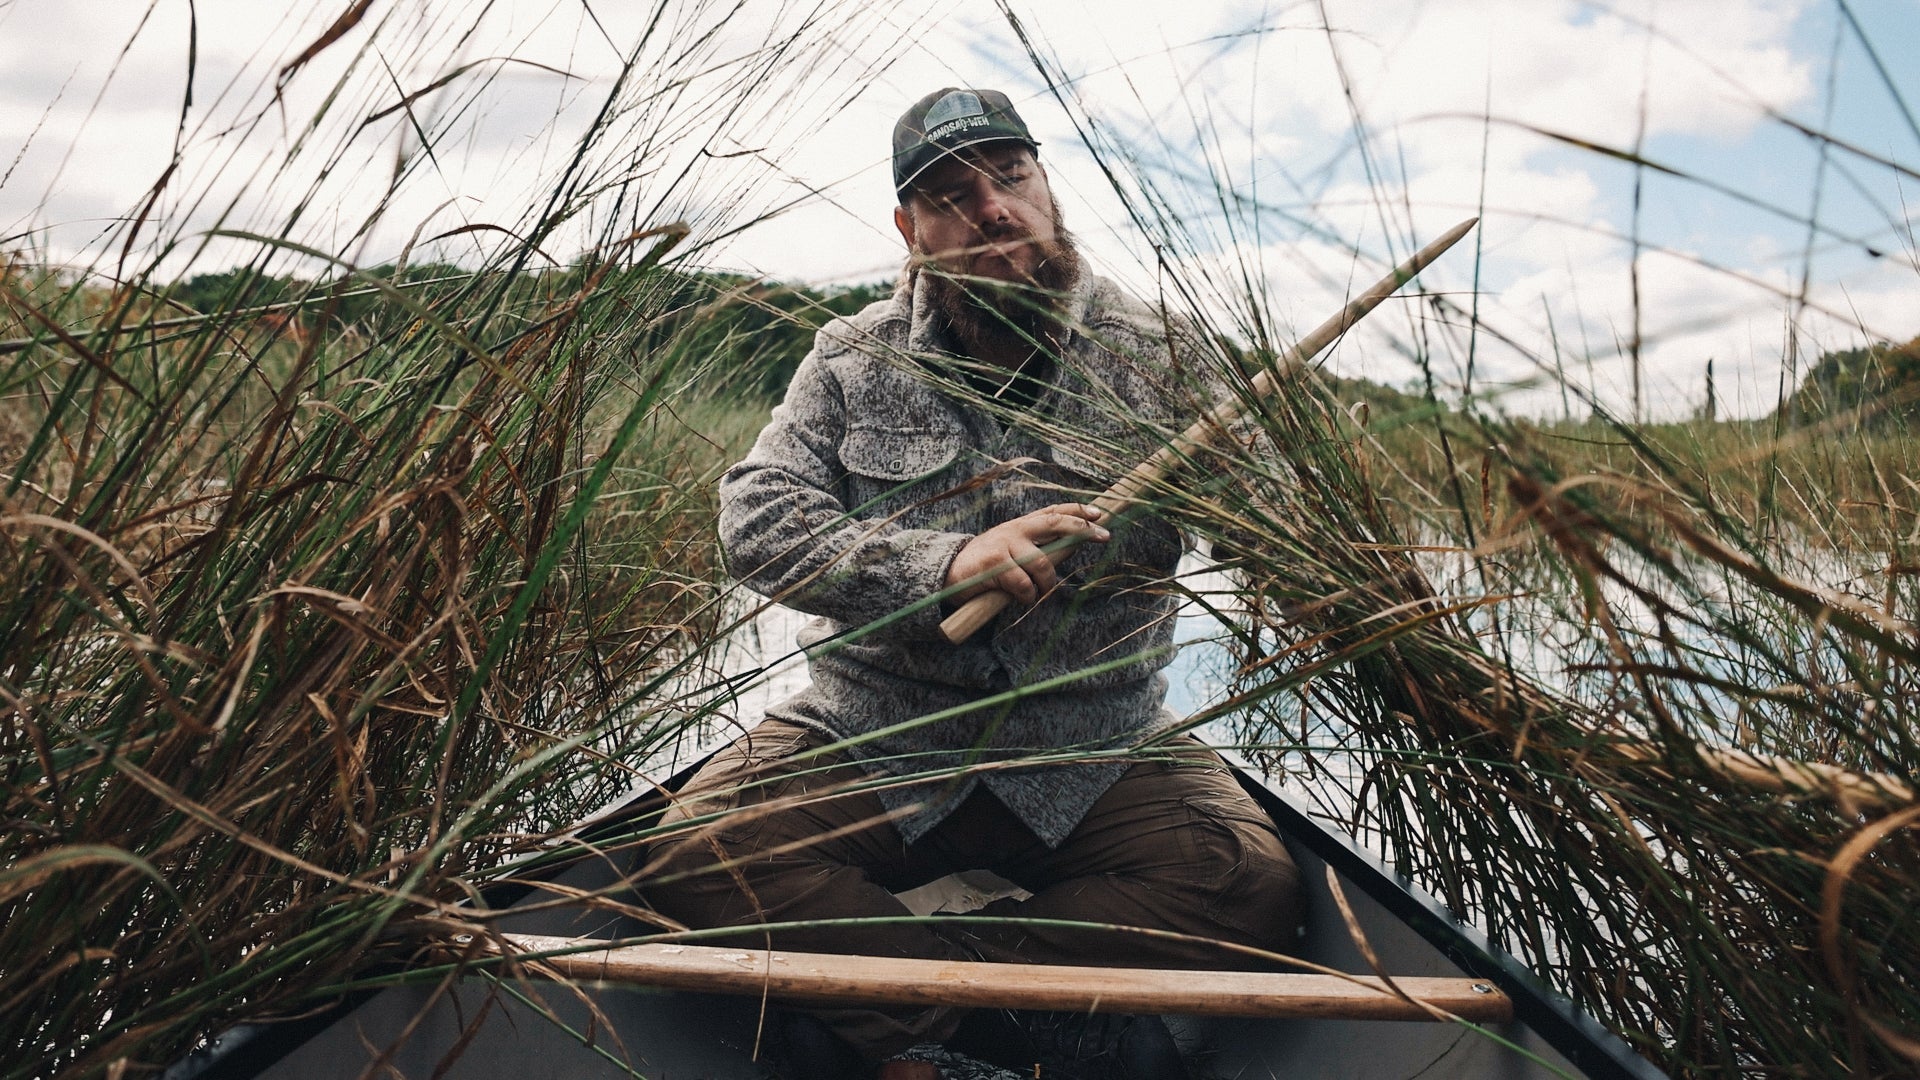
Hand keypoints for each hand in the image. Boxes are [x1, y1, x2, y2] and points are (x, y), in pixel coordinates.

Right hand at [945, 503, 1109, 605]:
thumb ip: (1035, 548)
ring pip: (1042, 563)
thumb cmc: (985, 566)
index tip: (1100, 514)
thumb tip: (1071, 550)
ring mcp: (1004, 545)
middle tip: (1104, 537)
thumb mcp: (1011, 550)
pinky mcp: (994, 565)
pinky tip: (1021, 599)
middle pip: (1054, 523)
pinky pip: (1023, 584)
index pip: (1052, 512)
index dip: (1077, 510)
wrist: (947, 572)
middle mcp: (1014, 530)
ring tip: (1040, 594)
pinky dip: (1028, 596)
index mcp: (1020, 526)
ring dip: (1046, 584)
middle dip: (1082, 529)